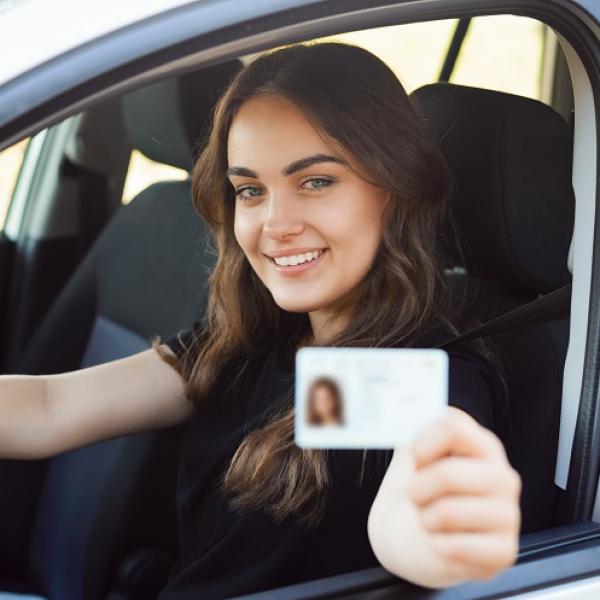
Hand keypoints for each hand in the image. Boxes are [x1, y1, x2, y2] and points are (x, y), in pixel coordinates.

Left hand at [367, 406, 520, 587]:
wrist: (415, 537)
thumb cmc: (420, 491)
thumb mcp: (414, 453)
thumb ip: (413, 426)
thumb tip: (405, 407)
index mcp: (484, 445)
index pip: (454, 427)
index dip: (423, 442)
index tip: (414, 457)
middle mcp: (503, 477)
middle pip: (447, 474)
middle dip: (417, 489)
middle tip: (415, 495)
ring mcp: (508, 515)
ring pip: (447, 512)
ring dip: (425, 519)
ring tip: (429, 518)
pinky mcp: (504, 552)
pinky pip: (454, 547)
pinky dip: (436, 545)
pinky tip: (442, 541)